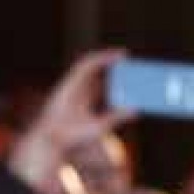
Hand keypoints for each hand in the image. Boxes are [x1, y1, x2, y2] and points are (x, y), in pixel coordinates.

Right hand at [7, 50, 132, 193]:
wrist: (55, 137)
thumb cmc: (76, 137)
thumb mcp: (102, 125)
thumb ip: (117, 117)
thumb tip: (137, 110)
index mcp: (86, 101)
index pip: (101, 85)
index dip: (114, 77)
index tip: (131, 74)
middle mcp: (80, 90)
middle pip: (99, 73)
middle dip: (113, 66)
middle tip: (131, 64)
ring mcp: (74, 84)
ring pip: (92, 65)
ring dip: (107, 58)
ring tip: (124, 55)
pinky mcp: (71, 80)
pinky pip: (87, 64)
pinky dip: (100, 58)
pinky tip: (113, 56)